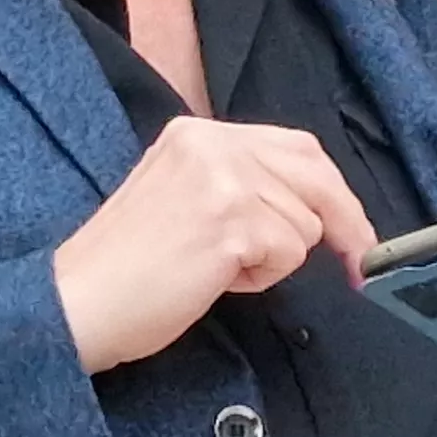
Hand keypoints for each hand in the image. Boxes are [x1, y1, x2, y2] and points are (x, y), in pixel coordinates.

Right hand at [52, 119, 374, 373]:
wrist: (78, 302)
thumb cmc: (126, 268)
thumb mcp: (180, 195)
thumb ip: (237, 185)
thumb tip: (308, 206)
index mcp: (197, 133)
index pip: (295, 147)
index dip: (331, 190)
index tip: (351, 228)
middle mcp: (212, 144)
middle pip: (316, 175)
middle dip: (346, 222)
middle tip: (358, 263)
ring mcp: (222, 180)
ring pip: (304, 222)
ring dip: (274, 258)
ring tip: (215, 268)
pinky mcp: (230, 222)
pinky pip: (288, 253)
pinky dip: (260, 278)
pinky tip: (213, 280)